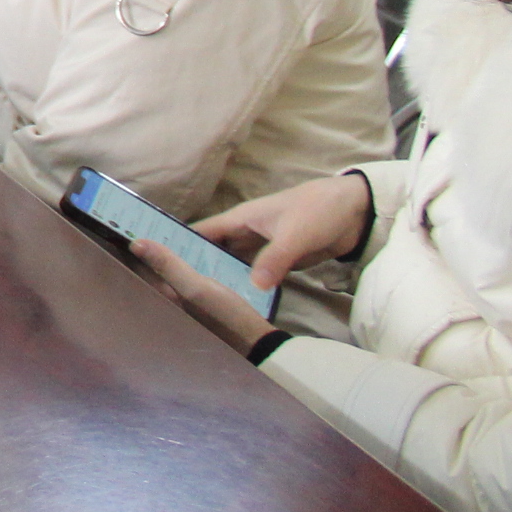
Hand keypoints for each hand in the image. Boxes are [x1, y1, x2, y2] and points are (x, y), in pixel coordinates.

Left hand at [134, 239, 283, 354]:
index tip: (117, 226)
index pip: (135, 270)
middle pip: (147, 274)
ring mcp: (182, 307)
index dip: (126, 249)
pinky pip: (179, 282)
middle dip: (142, 253)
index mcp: (161, 300)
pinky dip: (177, 269)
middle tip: (137, 225)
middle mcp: (166, 305)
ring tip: (158, 235)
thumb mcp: (196, 288)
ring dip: (160, 259)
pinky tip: (183, 257)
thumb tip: (135, 243)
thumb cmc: (225, 315)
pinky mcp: (197, 307)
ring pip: (163, 278)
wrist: (257, 343)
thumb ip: (168, 266)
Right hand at [194, 173, 374, 290]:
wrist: (354, 211)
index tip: (157, 260)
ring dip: (223, 277)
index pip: (204, 231)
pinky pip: (256, 273)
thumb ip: (274, 259)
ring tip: (203, 300)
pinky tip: (238, 300)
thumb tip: (254, 286)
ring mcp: (263, 247)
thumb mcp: (295, 235)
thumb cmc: (317, 211)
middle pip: (215, 250)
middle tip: (177, 291)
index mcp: (242, 219)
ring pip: (235, 263)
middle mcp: (247, 233)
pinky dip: (247, 284)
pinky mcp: (280, 260)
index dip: (181, 242)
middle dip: (198, 265)